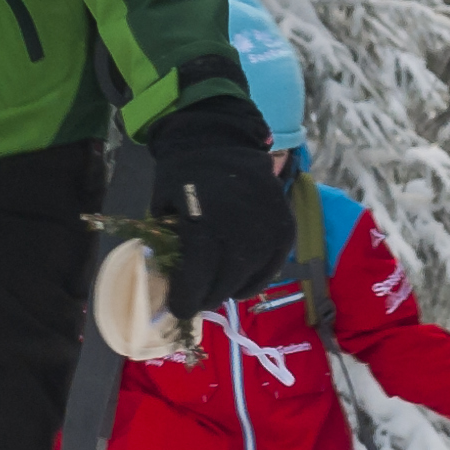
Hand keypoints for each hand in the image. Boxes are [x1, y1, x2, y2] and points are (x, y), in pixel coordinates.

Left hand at [143, 95, 289, 318]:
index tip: (178, 309)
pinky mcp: (286, 229)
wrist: (221, 140)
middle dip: (205, 297)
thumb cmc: (183, 175)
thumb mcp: (163, 210)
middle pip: (223, 286)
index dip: (185, 300)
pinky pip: (271, 268)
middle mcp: (241, 234)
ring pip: (248, 281)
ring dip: (229, 289)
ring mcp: (268, 232)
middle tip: (196, 298)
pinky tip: (239, 276)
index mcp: (205, 228)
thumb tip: (171, 283)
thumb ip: (169, 246)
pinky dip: (253, 277)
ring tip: (216, 285)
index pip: (195, 282)